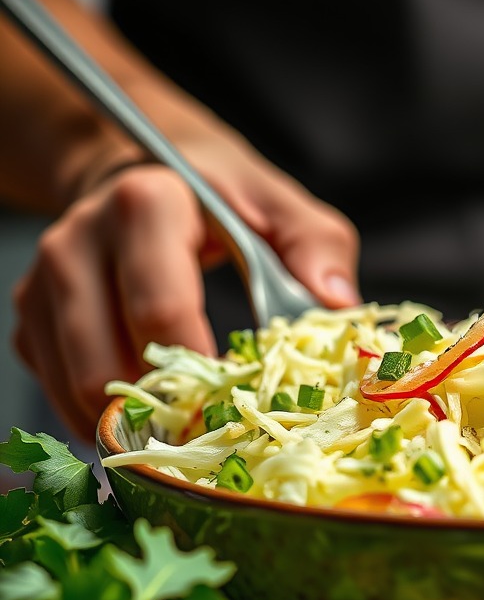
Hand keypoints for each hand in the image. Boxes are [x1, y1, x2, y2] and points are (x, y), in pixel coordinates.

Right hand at [12, 138, 359, 439]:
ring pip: (73, 385)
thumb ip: (318, 248)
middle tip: (213, 428)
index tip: (239, 399)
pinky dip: (102, 414)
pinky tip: (148, 410)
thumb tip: (335, 305)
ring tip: (184, 426)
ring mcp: (44, 282)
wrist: (145, 172)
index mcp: (144, 206)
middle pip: (104, 361)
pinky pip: (56, 388)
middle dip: (162, 409)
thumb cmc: (222, 200)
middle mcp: (77, 241)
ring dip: (128, 421)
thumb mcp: (282, 208)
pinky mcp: (32, 316)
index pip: (160, 310)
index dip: (201, 370)